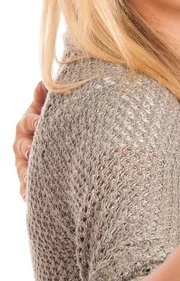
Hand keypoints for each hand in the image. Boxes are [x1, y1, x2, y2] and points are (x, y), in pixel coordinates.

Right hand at [13, 82, 45, 199]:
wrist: (56, 137)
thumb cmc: (52, 120)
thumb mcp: (48, 108)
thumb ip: (45, 98)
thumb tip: (42, 83)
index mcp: (27, 124)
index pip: (29, 121)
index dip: (34, 121)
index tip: (40, 122)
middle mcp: (22, 143)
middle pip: (23, 146)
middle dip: (28, 149)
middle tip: (34, 152)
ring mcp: (23, 162)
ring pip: (23, 168)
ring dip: (26, 173)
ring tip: (31, 179)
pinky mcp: (27, 178)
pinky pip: (24, 187)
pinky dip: (26, 191)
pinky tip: (29, 197)